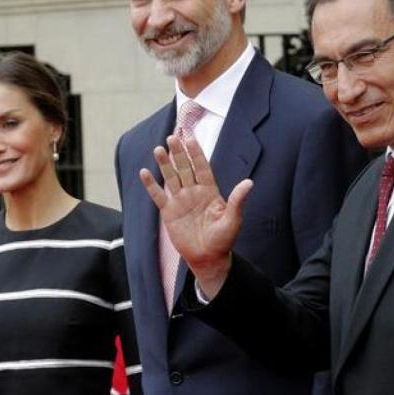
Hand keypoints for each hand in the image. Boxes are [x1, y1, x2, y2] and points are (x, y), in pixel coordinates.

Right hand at [139, 134, 252, 295]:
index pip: (202, 167)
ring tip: (158, 149)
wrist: (208, 258)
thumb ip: (238, 200)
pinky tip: (144, 172)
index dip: (196, 153)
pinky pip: (158, 196)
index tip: (191, 138)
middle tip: (173, 136)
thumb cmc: (223, 240)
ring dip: (164, 164)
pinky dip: (151, 185)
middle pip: (185, 168)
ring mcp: (180, 201)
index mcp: (210, 191)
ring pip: (171, 178)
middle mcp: (194, 192)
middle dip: (179, 153)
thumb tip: (249, 182)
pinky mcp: (169, 213)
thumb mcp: (233, 220)